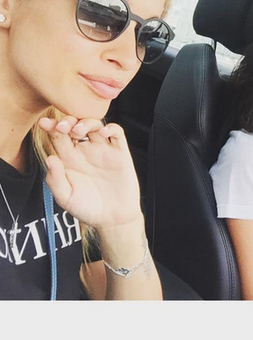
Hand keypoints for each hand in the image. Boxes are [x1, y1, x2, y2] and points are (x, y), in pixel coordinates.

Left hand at [37, 116, 141, 230]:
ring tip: (79, 130)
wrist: (114, 219)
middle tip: (62, 125)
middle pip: (75, 126)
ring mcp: (103, 150)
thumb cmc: (88, 209)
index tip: (44, 123)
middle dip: (67, 121)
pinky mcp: (120, 152)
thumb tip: (49, 159)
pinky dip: (110, 128)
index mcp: (69, 159)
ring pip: (95, 125)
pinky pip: (117, 133)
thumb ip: (56, 181)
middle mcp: (85, 151)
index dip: (51, 128)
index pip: (58, 137)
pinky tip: (103, 132)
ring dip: (86, 122)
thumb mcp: (66, 198)